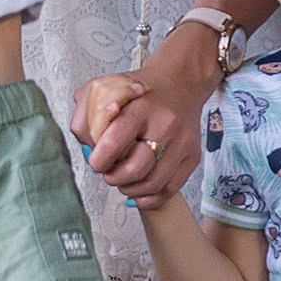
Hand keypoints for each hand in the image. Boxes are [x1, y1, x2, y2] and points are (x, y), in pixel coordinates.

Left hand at [82, 21, 218, 202]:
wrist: (181, 83)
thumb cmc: (138, 91)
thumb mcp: (106, 89)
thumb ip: (87, 115)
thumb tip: (87, 149)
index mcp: (140, 108)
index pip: (113, 144)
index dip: (98, 160)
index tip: (96, 160)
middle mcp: (166, 125)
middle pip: (134, 169)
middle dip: (113, 177)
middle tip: (109, 171)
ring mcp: (182, 142)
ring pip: (152, 184)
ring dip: (129, 189)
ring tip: (123, 179)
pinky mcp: (193, 156)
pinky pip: (170, 189)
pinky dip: (149, 197)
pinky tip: (138, 190)